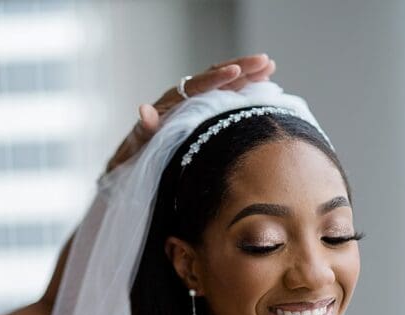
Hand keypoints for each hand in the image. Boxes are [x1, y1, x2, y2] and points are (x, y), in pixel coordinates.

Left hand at [105, 53, 276, 171]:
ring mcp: (196, 104)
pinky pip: (226, 96)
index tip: (235, 72)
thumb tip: (144, 110)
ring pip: (224, 84)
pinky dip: (245, 90)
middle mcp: (184, 98)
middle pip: (214, 76)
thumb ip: (143, 129)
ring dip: (247, 75)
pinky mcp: (204, 113)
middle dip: (240, 68)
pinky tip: (263, 86)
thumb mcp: (137, 145)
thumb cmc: (136, 158)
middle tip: (265, 61)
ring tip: (270, 66)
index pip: (197, 86)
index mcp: (171, 103)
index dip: (216, 79)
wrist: (135, 164)